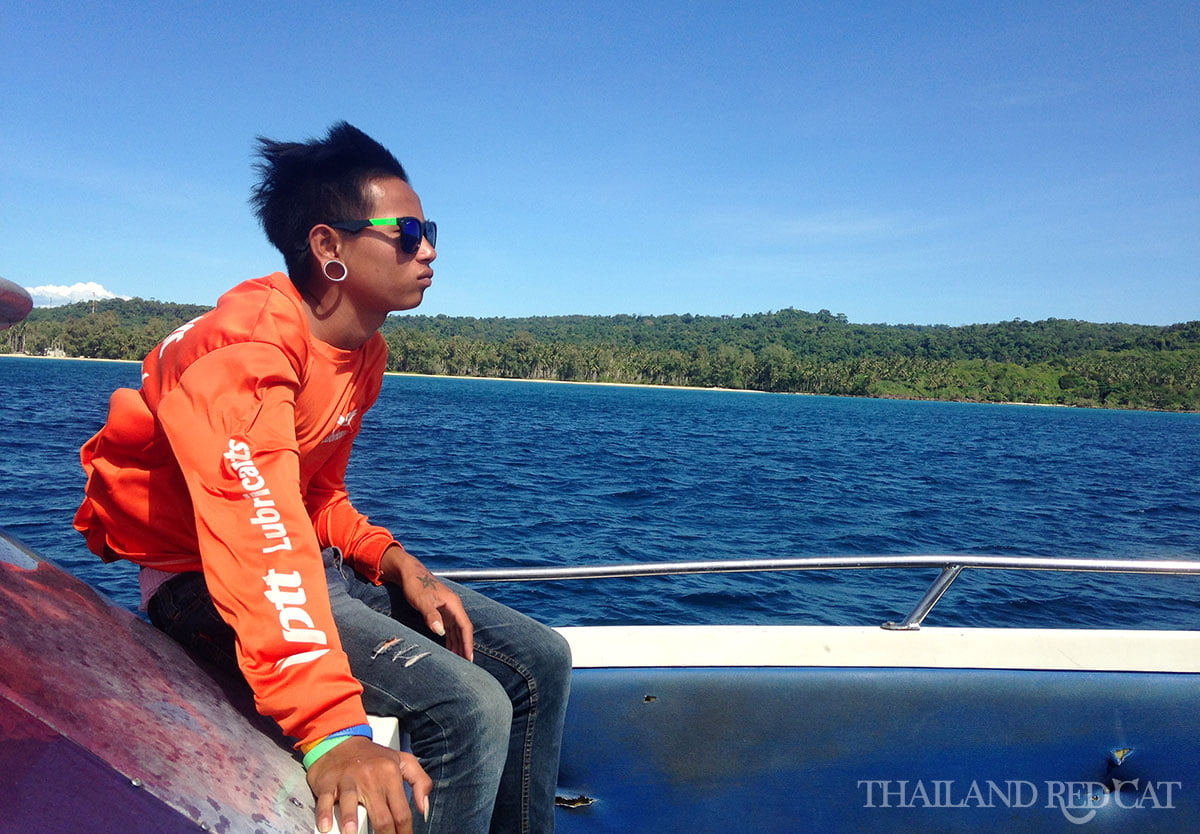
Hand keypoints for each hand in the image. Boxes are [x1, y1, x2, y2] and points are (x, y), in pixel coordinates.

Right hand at [307, 736, 431, 833]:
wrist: (341, 740)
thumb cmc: (374, 756)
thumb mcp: (403, 761)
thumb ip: (421, 782)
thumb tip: (424, 809)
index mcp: (390, 775)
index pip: (401, 812)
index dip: (405, 832)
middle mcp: (370, 778)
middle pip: (380, 816)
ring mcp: (348, 780)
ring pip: (351, 804)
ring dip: (351, 822)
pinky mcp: (328, 783)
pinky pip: (325, 800)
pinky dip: (324, 814)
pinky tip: (326, 826)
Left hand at [380, 545, 473, 660]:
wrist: (409, 573)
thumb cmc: (415, 585)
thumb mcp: (422, 600)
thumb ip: (431, 616)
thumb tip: (440, 632)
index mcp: (453, 604)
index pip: (465, 627)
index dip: (468, 643)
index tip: (469, 658)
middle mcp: (454, 608)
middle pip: (463, 631)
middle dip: (465, 647)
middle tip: (466, 666)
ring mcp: (448, 610)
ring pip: (457, 631)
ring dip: (458, 646)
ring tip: (459, 662)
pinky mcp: (441, 612)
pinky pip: (449, 629)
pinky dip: (450, 640)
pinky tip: (449, 650)